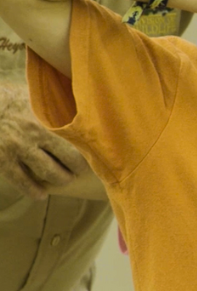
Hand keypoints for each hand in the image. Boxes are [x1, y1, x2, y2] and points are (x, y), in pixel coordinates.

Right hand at [0, 85, 89, 199]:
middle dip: (76, 167)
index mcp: (44, 121)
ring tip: (65, 179)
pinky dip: (33, 190)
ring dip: (60, 179)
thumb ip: (53, 102)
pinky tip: (41, 194)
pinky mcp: (2, 161)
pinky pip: (21, 181)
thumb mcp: (32, 96)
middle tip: (81, 169)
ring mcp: (16, 151)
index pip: (74, 140)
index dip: (87, 149)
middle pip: (65, 159)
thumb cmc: (8, 98)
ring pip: (47, 173)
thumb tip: (76, 100)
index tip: (94, 152)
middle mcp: (32, 137)